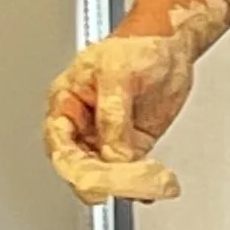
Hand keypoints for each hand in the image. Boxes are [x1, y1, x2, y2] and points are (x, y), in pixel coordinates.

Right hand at [43, 24, 198, 204]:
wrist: (170, 44)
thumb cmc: (137, 46)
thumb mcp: (119, 73)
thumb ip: (113, 115)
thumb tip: (113, 153)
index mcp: (65, 102)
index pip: (59, 144)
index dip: (75, 166)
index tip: (97, 179)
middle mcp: (81, 124)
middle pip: (79, 166)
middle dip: (104, 179)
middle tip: (130, 185)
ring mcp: (106, 137)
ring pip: (104, 175)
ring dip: (126, 184)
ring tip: (151, 181)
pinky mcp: (131, 145)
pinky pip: (129, 173)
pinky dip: (140, 183)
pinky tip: (154, 185)